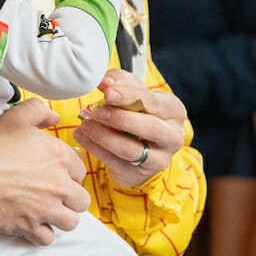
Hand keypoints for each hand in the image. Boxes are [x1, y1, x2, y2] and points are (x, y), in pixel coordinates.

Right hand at [0, 98, 89, 245]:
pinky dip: (41, 233)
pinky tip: (32, 223)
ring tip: (45, 211)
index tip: (55, 174)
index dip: (68, 173)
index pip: (80, 172)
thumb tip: (54, 118)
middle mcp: (58, 184)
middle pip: (81, 200)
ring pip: (71, 222)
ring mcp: (45, 209)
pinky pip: (48, 238)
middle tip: (52, 194)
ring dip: (60, 217)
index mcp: (60, 157)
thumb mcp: (15, 117)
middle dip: (69, 198)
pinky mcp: (29, 227)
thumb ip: (39, 111)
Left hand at [72, 68, 187, 188]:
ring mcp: (158, 158)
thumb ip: (119, 81)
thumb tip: (104, 81)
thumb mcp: (133, 91)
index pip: (153, 101)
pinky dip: (95, 148)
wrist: (141, 145)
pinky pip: (115, 162)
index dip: (129, 96)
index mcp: (173, 110)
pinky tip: (81, 136)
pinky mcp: (139, 174)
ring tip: (85, 124)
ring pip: (130, 149)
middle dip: (120, 118)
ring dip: (103, 136)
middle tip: (96, 111)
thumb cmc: (138, 112)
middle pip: (150, 128)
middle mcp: (172, 136)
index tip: (107, 93)